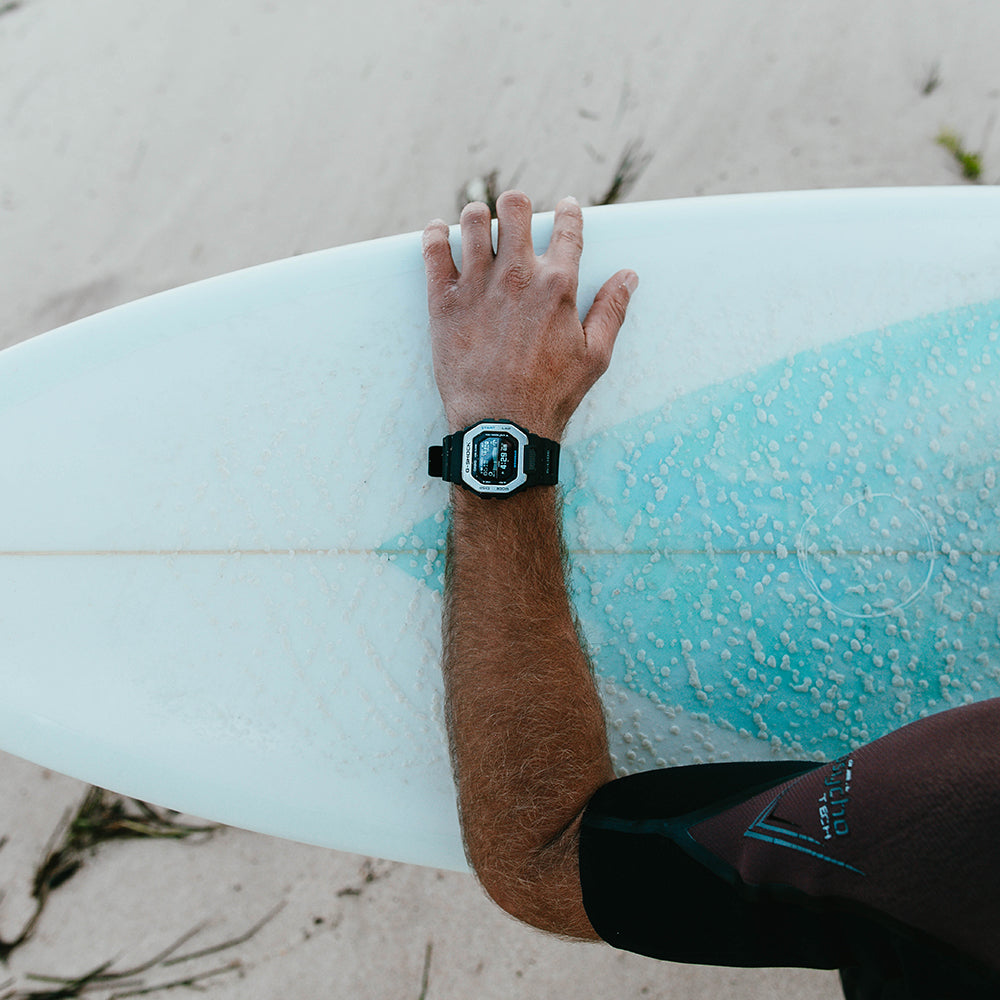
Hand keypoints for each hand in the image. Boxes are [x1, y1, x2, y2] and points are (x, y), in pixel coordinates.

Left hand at [422, 190, 637, 441]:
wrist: (500, 425)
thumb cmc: (550, 395)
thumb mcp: (594, 356)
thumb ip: (611, 311)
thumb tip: (628, 276)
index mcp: (557, 285)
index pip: (567, 227)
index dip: (568, 211)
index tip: (564, 208)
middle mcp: (517, 275)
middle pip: (515, 207)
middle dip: (517, 205)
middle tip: (516, 217)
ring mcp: (476, 285)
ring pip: (473, 219)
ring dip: (478, 216)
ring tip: (480, 225)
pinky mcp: (444, 300)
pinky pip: (433, 248)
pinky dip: (435, 234)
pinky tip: (439, 233)